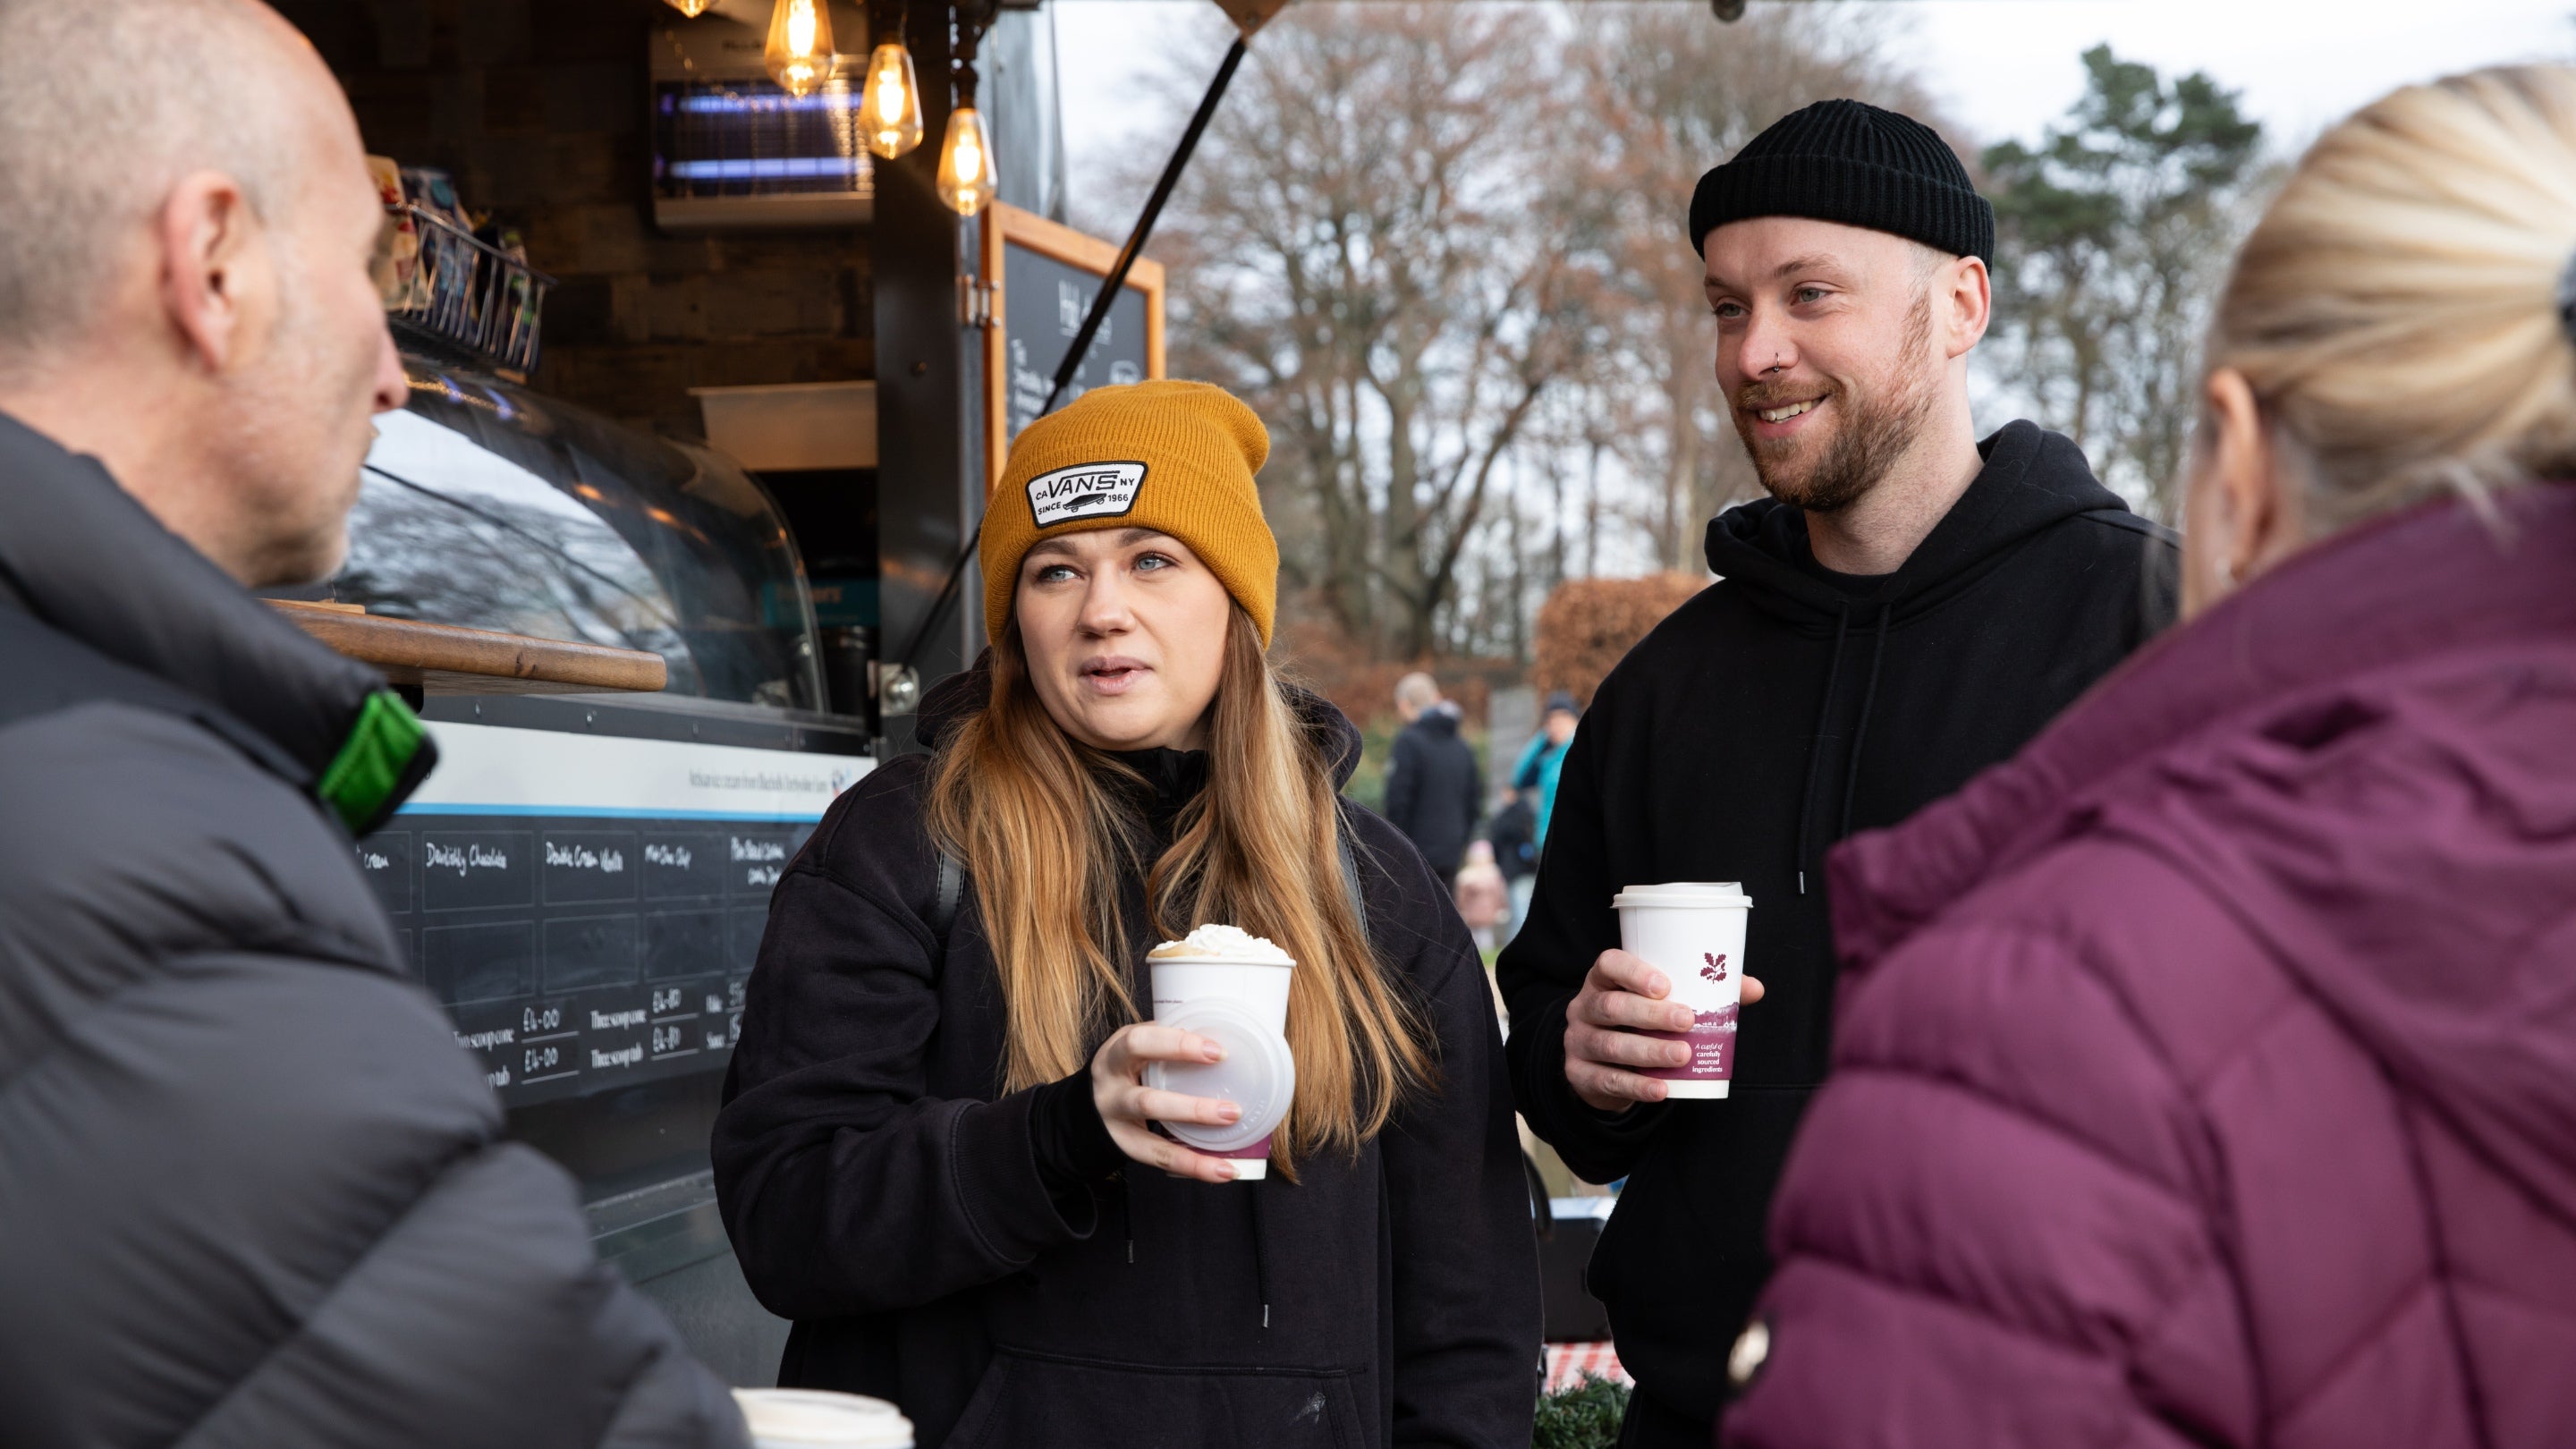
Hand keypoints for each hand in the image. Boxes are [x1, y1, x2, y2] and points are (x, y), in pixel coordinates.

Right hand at [1090, 1022, 1245, 1182]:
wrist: (1088, 1102)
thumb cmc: (1124, 1066)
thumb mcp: (1134, 1045)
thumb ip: (1166, 1037)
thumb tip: (1221, 1031)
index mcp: (1115, 1055)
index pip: (1140, 1044)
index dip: (1179, 1046)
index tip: (1218, 1052)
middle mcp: (1111, 1092)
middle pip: (1147, 1103)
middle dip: (1193, 1110)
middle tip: (1234, 1111)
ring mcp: (1116, 1125)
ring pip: (1153, 1142)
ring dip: (1195, 1154)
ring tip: (1231, 1158)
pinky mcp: (1126, 1148)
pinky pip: (1161, 1160)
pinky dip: (1195, 1167)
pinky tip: (1224, 1171)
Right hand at [1562, 949, 1765, 1111]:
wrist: (1600, 1064)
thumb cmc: (1638, 1022)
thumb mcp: (1659, 1002)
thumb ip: (1703, 991)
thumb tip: (1754, 989)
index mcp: (1603, 980)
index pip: (1609, 964)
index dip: (1634, 972)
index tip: (1666, 985)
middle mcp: (1584, 1006)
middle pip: (1611, 1006)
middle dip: (1651, 1014)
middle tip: (1687, 1020)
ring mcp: (1578, 1041)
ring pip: (1611, 1045)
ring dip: (1649, 1051)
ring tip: (1683, 1054)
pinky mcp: (1579, 1074)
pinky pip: (1608, 1081)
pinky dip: (1637, 1087)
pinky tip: (1662, 1089)